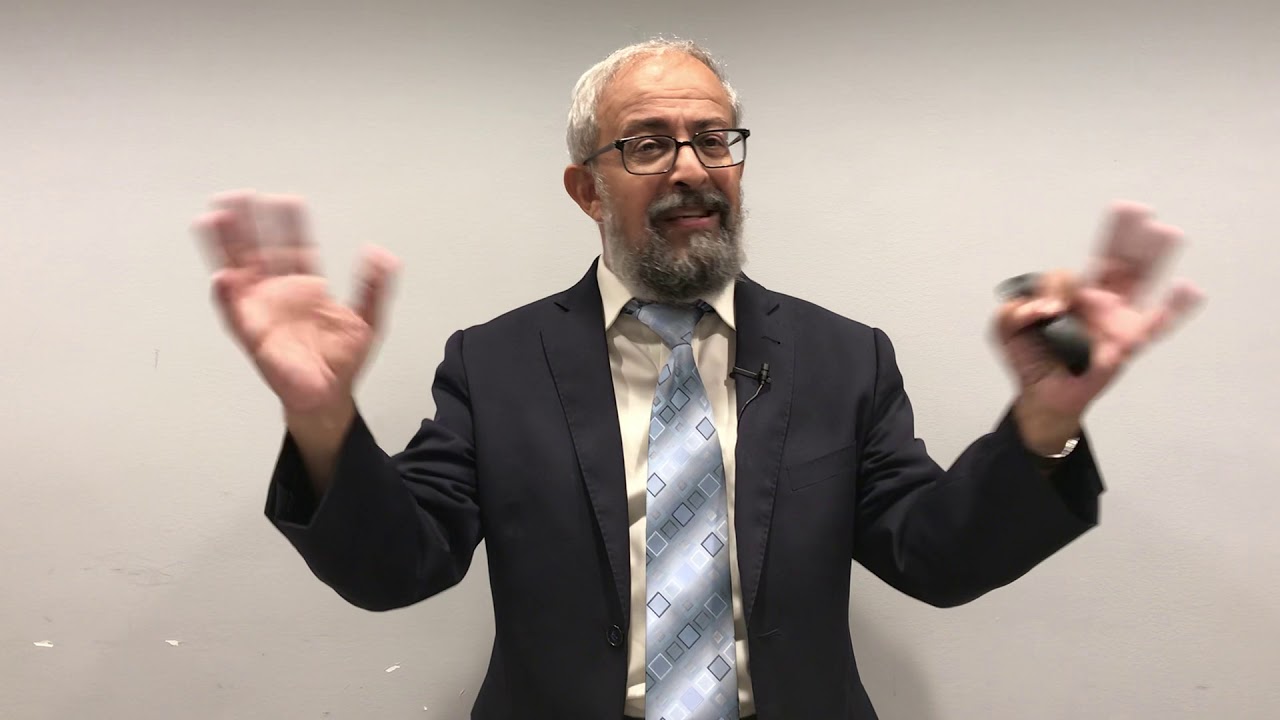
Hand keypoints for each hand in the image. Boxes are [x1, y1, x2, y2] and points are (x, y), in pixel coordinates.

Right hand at [194, 191, 399, 415]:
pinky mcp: (253, 334)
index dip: (290, 224)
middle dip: (249, 224)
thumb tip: (382, 253)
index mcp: (307, 286)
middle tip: (238, 195)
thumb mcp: (368, 320)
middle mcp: (279, 293)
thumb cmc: (344, 361)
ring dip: (225, 247)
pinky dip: (227, 295)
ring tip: (215, 219)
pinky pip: (234, 312)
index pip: (294, 247)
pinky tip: (223, 275)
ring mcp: (263, 310)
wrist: (330, 397)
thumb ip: (374, 287)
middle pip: (258, 250)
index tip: (287, 200)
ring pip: (238, 271)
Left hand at [994, 201, 1204, 453]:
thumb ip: (1011, 310)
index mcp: (1071, 294)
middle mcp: (1099, 301)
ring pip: (1141, 281)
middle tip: (1137, 210)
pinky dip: (1175, 307)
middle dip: (1127, 235)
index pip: (1068, 275)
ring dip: (1154, 256)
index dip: (1056, 288)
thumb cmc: (1031, 358)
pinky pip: (1157, 325)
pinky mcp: (1128, 345)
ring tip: (1167, 232)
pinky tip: (1189, 288)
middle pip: (1117, 261)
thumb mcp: (1006, 329)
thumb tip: (1042, 311)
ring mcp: (1117, 320)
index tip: (1046, 311)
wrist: (1041, 395)